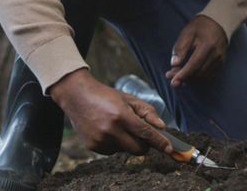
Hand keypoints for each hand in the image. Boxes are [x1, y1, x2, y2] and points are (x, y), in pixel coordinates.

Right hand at [50, 69, 171, 154]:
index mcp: (120, 115)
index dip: (159, 142)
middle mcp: (110, 130)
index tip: (170, 149)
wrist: (76, 96)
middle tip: (141, 133)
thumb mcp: (128, 98)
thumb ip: (147, 112)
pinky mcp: (92, 146)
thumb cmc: (105, 96)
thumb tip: (162, 127)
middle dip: (144, 144)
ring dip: (127, 142)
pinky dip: (115, 144)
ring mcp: (100, 140)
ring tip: (116, 126)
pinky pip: (112, 151)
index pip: (145, 133)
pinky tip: (107, 130)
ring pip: (125, 150)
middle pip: (138, 149)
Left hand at [164, 15, 227, 87]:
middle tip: (171, 78)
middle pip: (199, 73)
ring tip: (178, 77)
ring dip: (190, 80)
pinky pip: (209, 75)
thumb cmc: (201, 26)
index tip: (173, 82)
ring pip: (204, 76)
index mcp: (207, 45)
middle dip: (184, 78)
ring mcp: (220, 60)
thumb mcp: (187, 32)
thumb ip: (180, 48)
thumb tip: (174, 64)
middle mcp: (216, 54)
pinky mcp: (221, 63)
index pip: (194, 64)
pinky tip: (189, 76)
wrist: (219, 22)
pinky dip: (198, 78)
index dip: (183, 75)